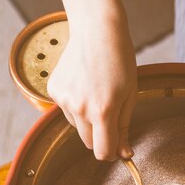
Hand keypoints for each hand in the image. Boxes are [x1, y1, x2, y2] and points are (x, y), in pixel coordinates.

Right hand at [47, 17, 136, 160]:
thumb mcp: (131, 95)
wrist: (97, 31)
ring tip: (99, 93)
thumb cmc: (120, 61)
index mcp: (103, 111)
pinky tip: (85, 85)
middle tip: (112, 116)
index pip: (102, 151)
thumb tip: (124, 154)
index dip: (112, 153)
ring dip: (88, 120)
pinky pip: (66, 111)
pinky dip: (76, 105)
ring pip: (77, 126)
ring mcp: (63, 99)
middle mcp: (79, 108)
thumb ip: (124, 127)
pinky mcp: (53, 91)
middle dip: (101, 137)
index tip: (118, 149)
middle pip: (87, 143)